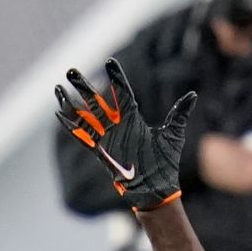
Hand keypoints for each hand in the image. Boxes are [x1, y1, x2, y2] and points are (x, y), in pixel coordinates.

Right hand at [55, 59, 197, 210]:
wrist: (157, 188)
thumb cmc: (166, 163)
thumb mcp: (173, 134)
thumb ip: (180, 113)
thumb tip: (193, 94)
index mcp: (134, 119)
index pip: (122, 94)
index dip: (116, 79)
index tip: (109, 62)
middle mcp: (118, 126)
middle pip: (97, 101)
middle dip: (83, 87)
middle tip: (70, 70)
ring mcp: (107, 139)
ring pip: (85, 116)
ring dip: (71, 103)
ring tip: (58, 88)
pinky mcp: (101, 152)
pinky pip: (82, 137)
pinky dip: (70, 126)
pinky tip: (59, 115)